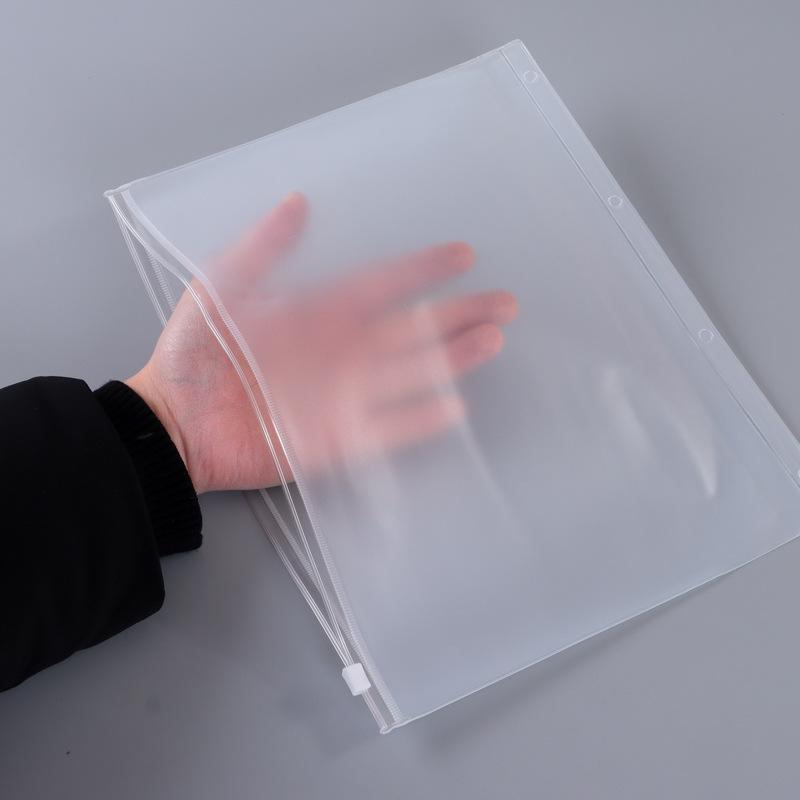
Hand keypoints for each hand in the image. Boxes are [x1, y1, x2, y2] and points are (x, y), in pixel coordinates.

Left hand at [127, 193, 516, 493]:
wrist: (174, 423)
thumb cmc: (194, 354)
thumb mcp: (220, 289)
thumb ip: (262, 250)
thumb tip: (298, 201)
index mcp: (319, 312)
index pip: (383, 285)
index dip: (421, 269)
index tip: (462, 254)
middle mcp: (342, 351)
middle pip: (411, 330)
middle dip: (458, 314)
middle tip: (503, 302)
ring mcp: (344, 396)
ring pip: (410, 374)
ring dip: (451, 360)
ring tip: (492, 342)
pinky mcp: (337, 438)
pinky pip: (386, 428)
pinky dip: (418, 420)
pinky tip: (453, 407)